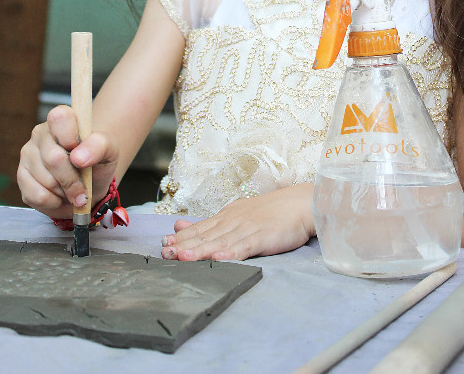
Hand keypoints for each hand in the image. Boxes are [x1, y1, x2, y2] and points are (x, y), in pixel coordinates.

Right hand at [17, 104, 118, 218]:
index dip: (70, 137)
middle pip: (54, 158)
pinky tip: (59, 195)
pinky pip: (36, 196)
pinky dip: (54, 202)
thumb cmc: (98, 162)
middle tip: (84, 186)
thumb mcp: (110, 150)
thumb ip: (100, 145)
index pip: (59, 117)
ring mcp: (28, 154)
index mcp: (62, 119)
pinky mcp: (21, 177)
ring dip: (65, 192)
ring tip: (71, 188)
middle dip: (73, 179)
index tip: (80, 153)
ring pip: (46, 180)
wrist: (90, 184)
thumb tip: (78, 157)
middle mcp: (41, 133)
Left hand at [161, 184, 315, 261]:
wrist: (300, 203)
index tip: (162, 244)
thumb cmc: (270, 212)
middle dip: (183, 245)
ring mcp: (247, 228)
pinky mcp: (262, 237)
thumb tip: (180, 224)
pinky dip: (231, 253)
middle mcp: (233, 221)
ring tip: (183, 257)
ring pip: (219, 242)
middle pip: (204, 235)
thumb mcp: (236, 214)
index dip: (180, 238)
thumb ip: (209, 223)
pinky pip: (244, 246)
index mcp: (226, 216)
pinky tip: (219, 258)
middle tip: (164, 252)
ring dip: (200, 250)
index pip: (199, 229)